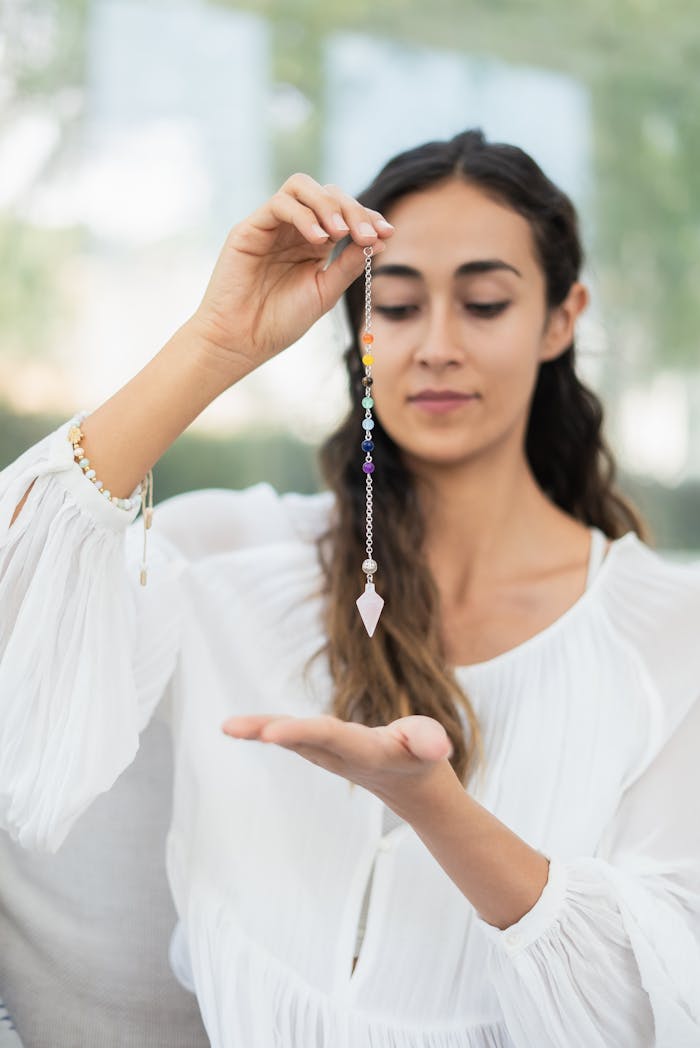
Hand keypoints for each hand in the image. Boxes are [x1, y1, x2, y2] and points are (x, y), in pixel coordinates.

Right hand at [190, 173, 393, 380]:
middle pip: (327, 193)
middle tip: (368, 234)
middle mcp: (293, 229)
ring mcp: (271, 225)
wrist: (242, 341)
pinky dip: (303, 215)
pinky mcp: (250, 228)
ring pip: (302, 187)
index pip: (344, 213)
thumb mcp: (325, 292)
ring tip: (341, 233)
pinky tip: (318, 239)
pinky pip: (279, 204)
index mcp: (313, 244)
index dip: (367, 217)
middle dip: (353, 209)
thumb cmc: (280, 322)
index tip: (387, 233)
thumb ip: (348, 264)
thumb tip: (381, 240)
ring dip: (328, 204)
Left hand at [221, 713, 453, 807]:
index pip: (329, 737)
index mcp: (365, 752)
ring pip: (291, 738)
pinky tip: (238, 728)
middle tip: (234, 728)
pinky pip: (289, 735)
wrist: (412, 789)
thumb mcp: (431, 747)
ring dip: (259, 731)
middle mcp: (339, 755)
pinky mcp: (320, 748)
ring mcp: (327, 754)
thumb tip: (439, 747)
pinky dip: (264, 729)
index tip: (271, 733)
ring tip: (227, 726)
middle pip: (301, 739)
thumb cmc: (420, 759)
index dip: (301, 732)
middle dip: (271, 732)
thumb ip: (430, 743)